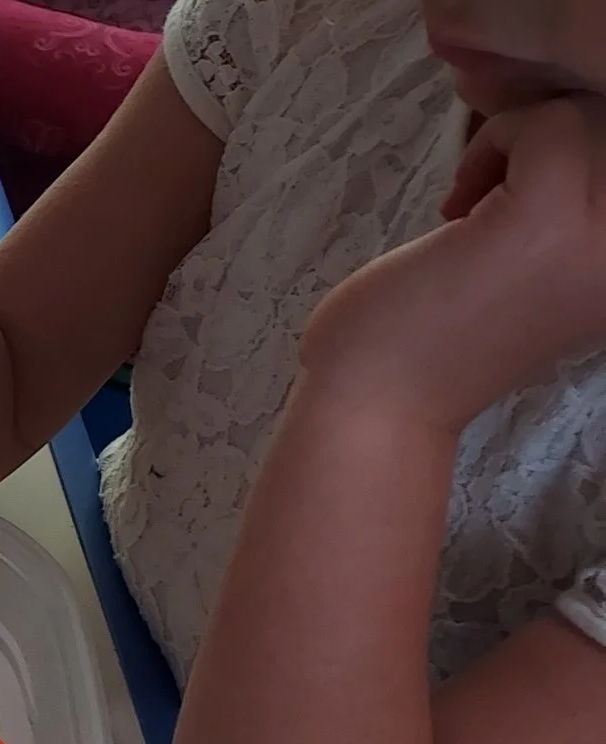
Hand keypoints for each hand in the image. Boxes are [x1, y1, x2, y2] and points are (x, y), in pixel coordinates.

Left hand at [302, 96, 605, 433]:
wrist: (381, 400)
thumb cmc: (446, 332)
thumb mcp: (554, 265)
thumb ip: (590, 211)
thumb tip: (595, 126)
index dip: (579, 158)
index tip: (518, 206)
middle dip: (552, 145)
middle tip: (491, 209)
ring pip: (592, 118)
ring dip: (522, 147)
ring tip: (478, 214)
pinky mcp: (554, 212)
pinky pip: (546, 122)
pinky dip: (493, 145)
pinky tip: (456, 213)